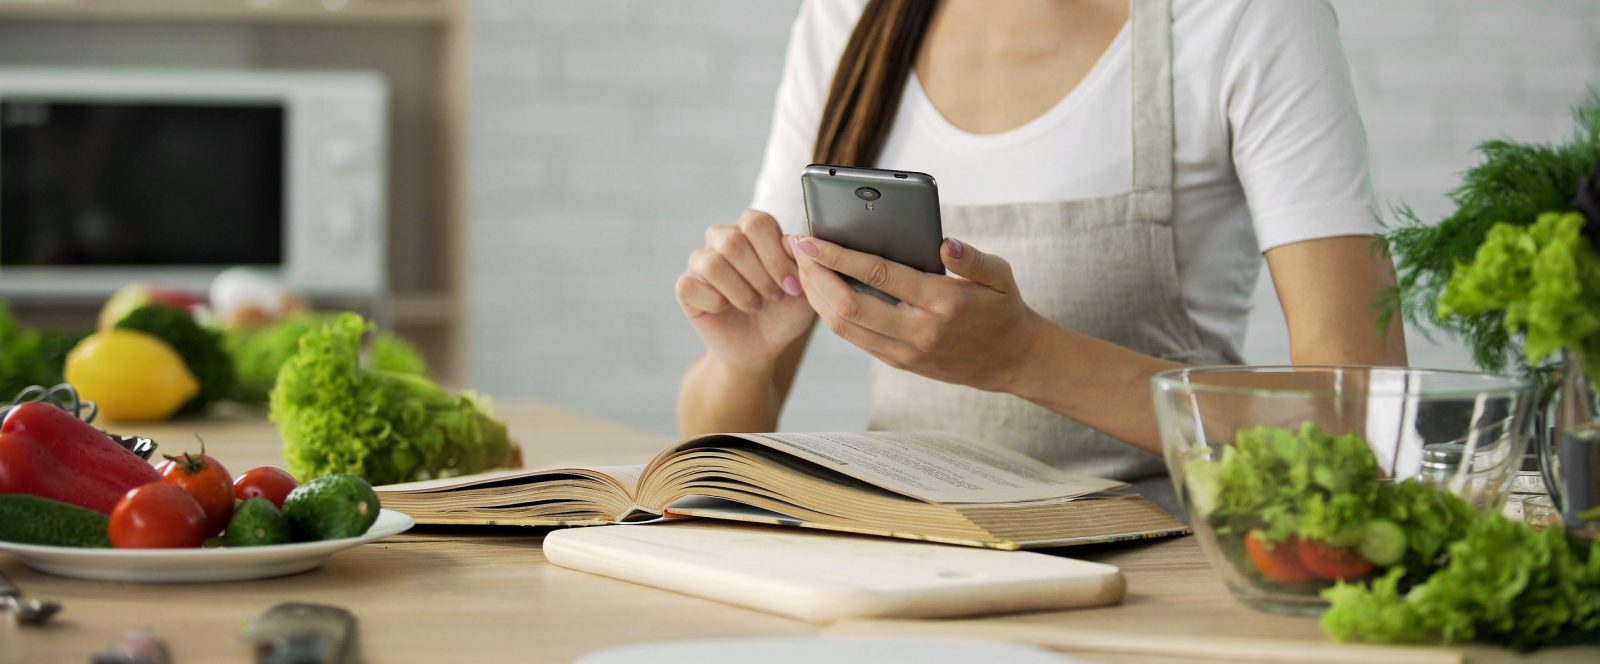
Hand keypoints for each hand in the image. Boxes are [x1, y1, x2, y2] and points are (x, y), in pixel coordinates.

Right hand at [676, 210, 815, 367]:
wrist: (764, 346)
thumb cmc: (785, 312)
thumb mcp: (805, 289)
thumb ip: (802, 261)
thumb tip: (793, 240)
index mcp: (754, 230)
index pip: (757, 224)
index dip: (775, 257)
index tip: (791, 286)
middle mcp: (724, 238)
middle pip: (733, 243)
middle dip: (759, 277)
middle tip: (774, 297)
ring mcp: (701, 261)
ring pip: (713, 264)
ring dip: (740, 292)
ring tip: (755, 306)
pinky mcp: (686, 286)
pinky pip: (691, 286)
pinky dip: (715, 303)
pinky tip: (727, 310)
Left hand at [792, 235, 1044, 392]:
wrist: (1011, 360)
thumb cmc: (1002, 307)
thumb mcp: (1000, 276)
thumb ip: (973, 258)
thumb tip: (946, 243)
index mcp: (943, 303)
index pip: (880, 275)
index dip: (840, 256)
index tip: (811, 238)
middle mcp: (919, 332)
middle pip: (849, 306)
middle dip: (815, 275)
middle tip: (796, 248)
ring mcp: (905, 352)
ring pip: (844, 327)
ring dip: (816, 295)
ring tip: (802, 266)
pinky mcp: (898, 362)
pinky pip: (854, 338)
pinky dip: (830, 312)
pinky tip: (821, 289)